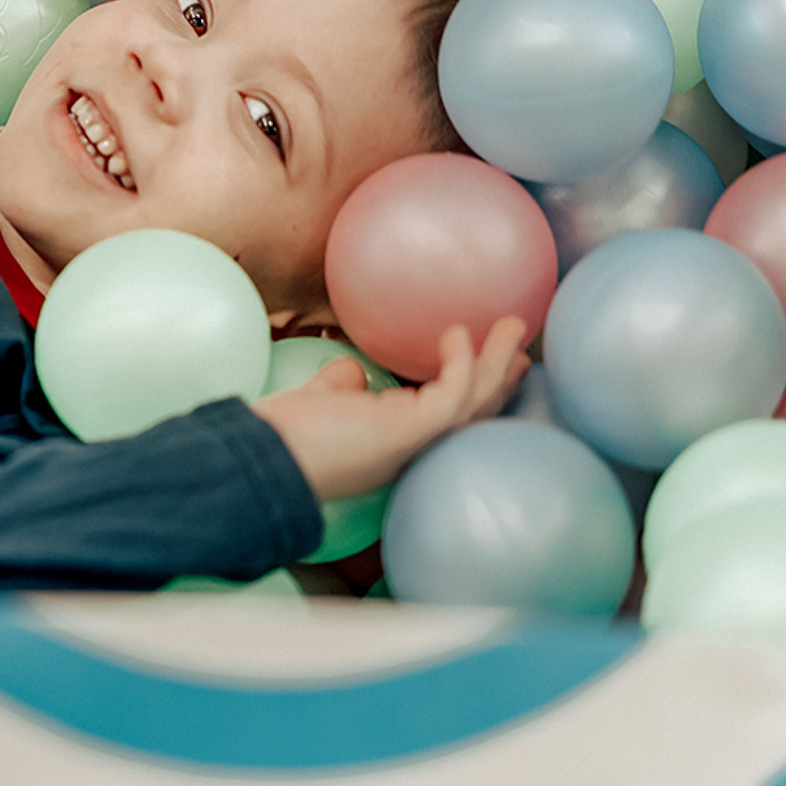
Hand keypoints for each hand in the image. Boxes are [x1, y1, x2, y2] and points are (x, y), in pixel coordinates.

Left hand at [249, 315, 531, 503]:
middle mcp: (411, 448)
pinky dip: (461, 365)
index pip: (446, 416)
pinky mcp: (406, 432)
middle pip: (472, 413)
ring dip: (497, 364)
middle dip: (499, 379)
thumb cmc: (283, 437)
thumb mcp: (322, 402)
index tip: (492, 362)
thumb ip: (342, 386)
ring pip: (473, 404)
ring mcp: (412, 443)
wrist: (263, 460)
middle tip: (523, 347)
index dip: (473, 390)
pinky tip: (458, 333)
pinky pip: (449, 397)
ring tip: (516, 325)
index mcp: (393, 443)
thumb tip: (354, 369)